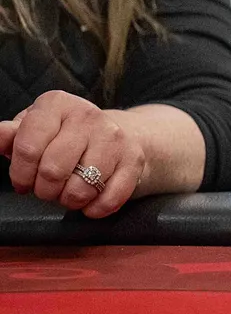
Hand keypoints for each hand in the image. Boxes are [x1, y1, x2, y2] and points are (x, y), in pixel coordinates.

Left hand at [0, 90, 144, 217]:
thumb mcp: (35, 130)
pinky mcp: (134, 159)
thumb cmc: (66, 136)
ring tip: (70, 191)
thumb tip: (0, 134)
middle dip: (45, 191)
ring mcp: (114, 136)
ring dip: (70, 200)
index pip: (27, 148)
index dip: (20, 174)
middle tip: (48, 188)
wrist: (121, 133)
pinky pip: (109, 199)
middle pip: (52, 171)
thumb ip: (13, 136)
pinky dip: (95, 209)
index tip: (24, 180)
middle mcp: (87, 115)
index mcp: (56, 104)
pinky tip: (91, 201)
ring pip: (80, 189)